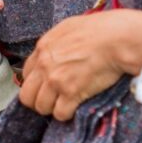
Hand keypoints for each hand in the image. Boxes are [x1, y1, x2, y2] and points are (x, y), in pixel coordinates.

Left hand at [18, 9, 141, 120]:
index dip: (36, 83)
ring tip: (64, 104)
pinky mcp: (71, 93)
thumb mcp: (67, 28)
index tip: (45, 87)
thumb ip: (55, 43)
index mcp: (42, 49)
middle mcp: (44, 66)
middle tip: (51, 101)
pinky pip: (60, 114)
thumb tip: (54, 51)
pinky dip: (67, 114)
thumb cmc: (97, 30)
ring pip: (41, 107)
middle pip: (27, 96)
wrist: (115, 39)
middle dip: (38, 100)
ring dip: (52, 108)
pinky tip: (74, 107)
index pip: (26, 75)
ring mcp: (56, 80)